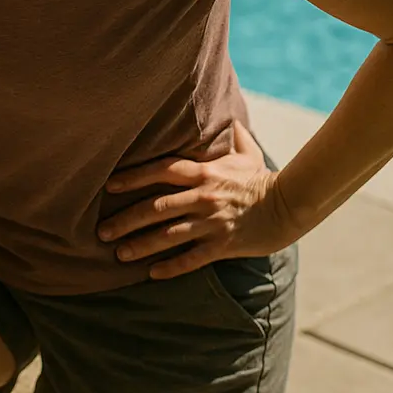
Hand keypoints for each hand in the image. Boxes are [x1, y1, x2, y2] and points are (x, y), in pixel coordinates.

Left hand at [96, 120, 299, 278]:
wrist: (291, 206)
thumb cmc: (263, 180)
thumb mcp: (247, 153)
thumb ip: (234, 136)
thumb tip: (232, 119)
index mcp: (203, 173)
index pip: (160, 170)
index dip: (133, 177)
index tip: (108, 186)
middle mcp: (202, 197)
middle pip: (155, 208)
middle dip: (125, 219)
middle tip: (101, 231)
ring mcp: (211, 223)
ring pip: (168, 236)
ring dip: (141, 245)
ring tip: (119, 254)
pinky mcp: (222, 245)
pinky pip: (191, 259)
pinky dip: (170, 267)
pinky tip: (152, 273)